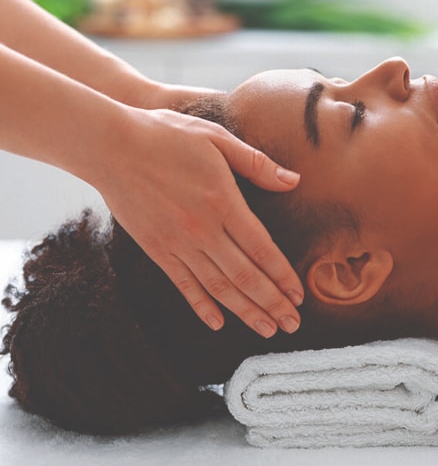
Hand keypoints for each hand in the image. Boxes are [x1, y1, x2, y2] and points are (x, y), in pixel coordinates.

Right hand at [93, 107, 302, 336]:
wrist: (109, 145)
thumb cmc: (167, 135)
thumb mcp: (218, 138)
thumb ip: (257, 163)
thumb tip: (294, 180)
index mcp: (224, 202)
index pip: (262, 249)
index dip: (283, 276)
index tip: (299, 296)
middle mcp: (203, 229)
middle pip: (245, 276)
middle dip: (272, 303)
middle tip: (293, 324)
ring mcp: (177, 243)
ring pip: (218, 287)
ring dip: (245, 311)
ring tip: (267, 330)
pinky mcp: (156, 249)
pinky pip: (183, 284)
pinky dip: (202, 306)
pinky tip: (218, 323)